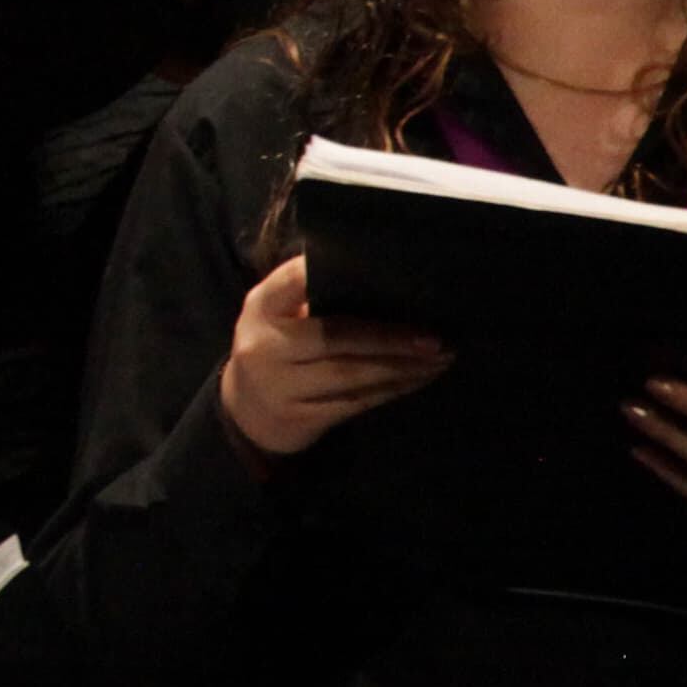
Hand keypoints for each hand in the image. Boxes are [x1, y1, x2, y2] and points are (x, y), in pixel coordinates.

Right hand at [217, 252, 446, 459]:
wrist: (246, 411)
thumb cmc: (278, 346)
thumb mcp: (279, 313)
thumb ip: (312, 295)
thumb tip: (385, 278)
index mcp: (262, 307)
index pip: (295, 281)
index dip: (331, 271)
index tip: (385, 268)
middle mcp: (265, 345)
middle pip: (334, 337)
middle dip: (390, 337)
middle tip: (435, 337)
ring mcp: (279, 386)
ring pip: (350, 375)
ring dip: (401, 367)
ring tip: (439, 358)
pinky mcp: (300, 418)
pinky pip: (355, 403)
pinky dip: (391, 390)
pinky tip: (419, 379)